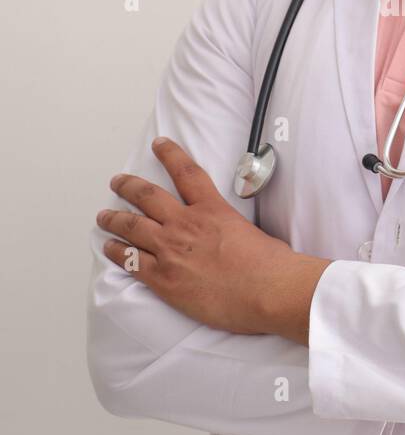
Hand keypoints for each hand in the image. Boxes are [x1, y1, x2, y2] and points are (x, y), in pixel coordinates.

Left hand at [96, 137, 299, 334]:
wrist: (267, 290)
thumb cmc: (269, 265)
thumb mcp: (254, 231)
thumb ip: (236, 228)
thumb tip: (237, 234)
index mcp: (212, 209)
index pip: (186, 172)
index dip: (170, 154)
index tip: (159, 144)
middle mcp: (186, 224)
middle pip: (147, 196)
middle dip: (128, 186)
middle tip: (118, 182)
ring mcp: (171, 250)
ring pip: (131, 226)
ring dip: (114, 219)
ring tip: (104, 216)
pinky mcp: (163, 278)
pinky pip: (130, 261)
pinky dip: (116, 253)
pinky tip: (109, 248)